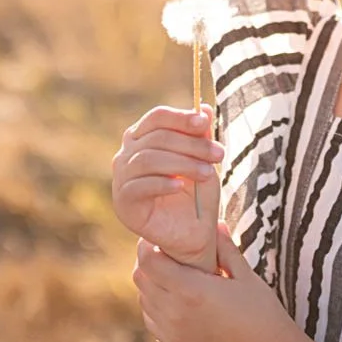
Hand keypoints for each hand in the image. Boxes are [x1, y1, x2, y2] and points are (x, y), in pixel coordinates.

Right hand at [112, 105, 222, 268]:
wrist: (193, 234)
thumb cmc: (197, 194)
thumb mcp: (203, 160)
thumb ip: (199, 136)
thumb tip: (203, 107)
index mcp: (143, 140)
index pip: (156, 118)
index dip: (180, 118)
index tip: (205, 123)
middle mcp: (127, 156)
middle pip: (155, 138)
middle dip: (191, 144)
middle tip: (219, 154)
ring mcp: (122, 179)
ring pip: (147, 160)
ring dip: (182, 163)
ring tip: (207, 173)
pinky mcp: (123, 204)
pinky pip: (139, 186)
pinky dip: (162, 183)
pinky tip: (180, 186)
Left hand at [133, 230, 295, 341]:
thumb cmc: (263, 313)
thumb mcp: (246, 275)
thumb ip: (224, 249)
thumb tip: (214, 223)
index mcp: (191, 290)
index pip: (149, 261)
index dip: (148, 245)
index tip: (160, 237)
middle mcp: (175, 312)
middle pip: (140, 278)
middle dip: (148, 261)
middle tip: (165, 251)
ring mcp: (173, 332)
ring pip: (144, 298)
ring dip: (152, 283)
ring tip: (172, 273)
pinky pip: (151, 319)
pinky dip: (155, 305)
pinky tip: (175, 297)